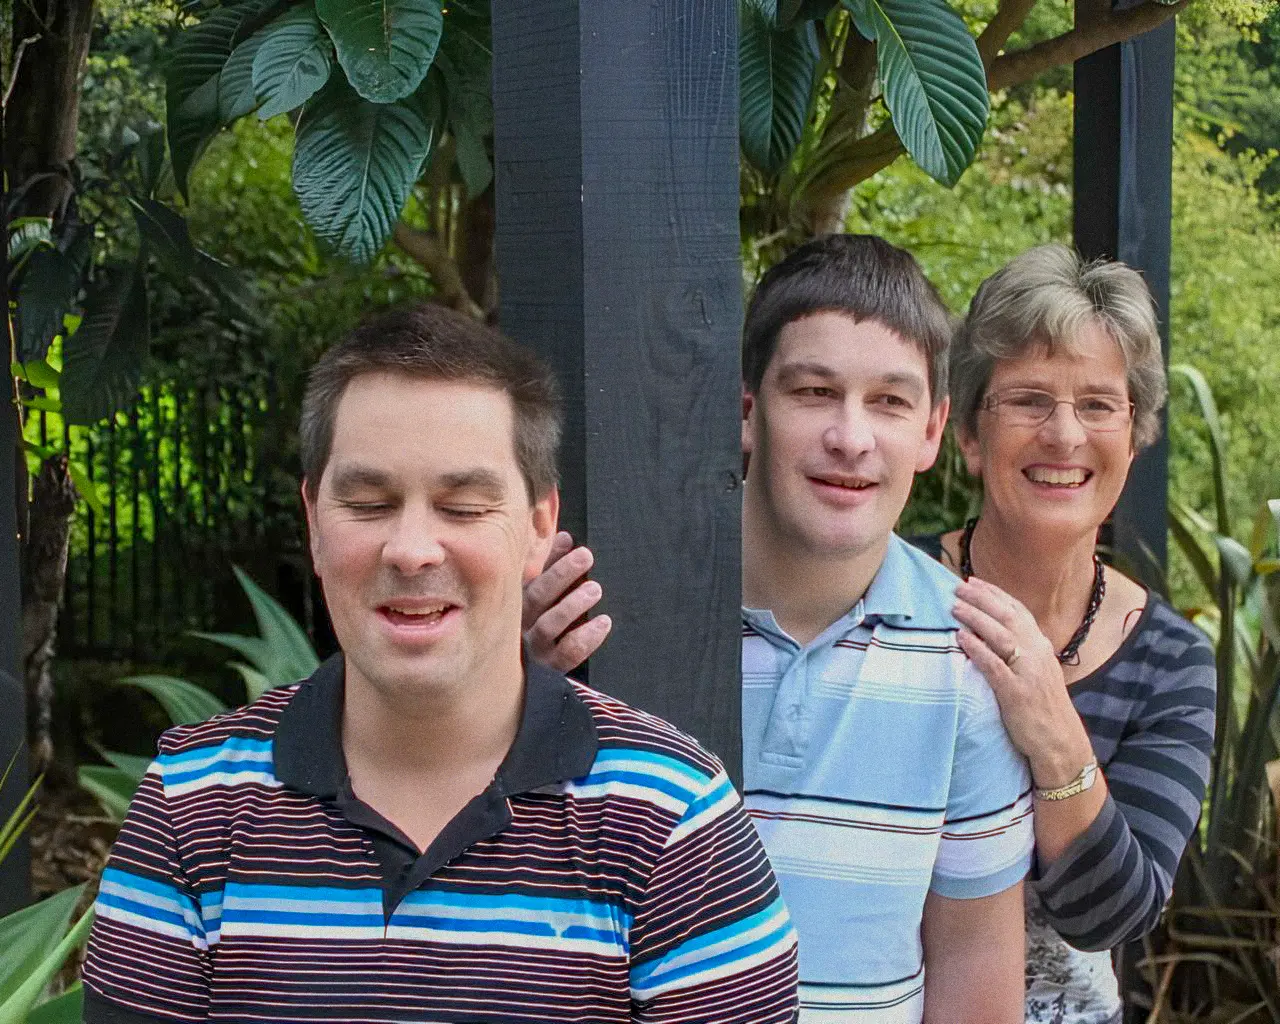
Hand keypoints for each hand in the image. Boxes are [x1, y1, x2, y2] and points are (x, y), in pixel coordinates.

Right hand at [523, 532, 611, 673]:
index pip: (531, 577)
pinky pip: (567, 654)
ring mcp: (534, 649)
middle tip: (585, 556)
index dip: (550, 559)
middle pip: (536, 597)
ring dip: (572, 605)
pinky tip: (603, 622)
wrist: (520, 683)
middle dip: (560, 574)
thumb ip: (551, 567)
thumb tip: (565, 536)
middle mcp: (520, 626)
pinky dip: (585, 637)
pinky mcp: (549, 670)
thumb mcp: (542, 596)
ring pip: (548, 626)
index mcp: (517, 604)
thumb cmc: (538, 627)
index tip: (570, 541)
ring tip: (595, 588)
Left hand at [952, 576, 1092, 788]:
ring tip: (954, 607)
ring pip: (1000, 636)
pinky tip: (962, 637)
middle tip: (957, 587)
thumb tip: (993, 631)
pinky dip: (977, 649)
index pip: (1017, 611)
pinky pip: (994, 665)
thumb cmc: (1042, 706)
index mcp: (1041, 646)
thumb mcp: (1036, 671)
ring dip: (976, 618)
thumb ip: (1020, 650)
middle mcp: (1037, 653)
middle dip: (981, 599)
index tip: (973, 581)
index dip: (994, 594)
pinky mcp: (1016, 693)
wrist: (1060, 741)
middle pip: (1007, 617)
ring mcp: (1028, 672)